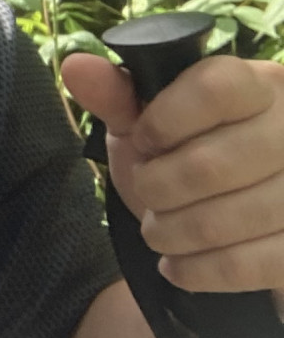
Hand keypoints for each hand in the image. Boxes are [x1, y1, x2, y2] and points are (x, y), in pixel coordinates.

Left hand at [63, 52, 283, 305]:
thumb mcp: (148, 124)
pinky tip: (178, 265)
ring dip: (172, 232)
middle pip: (210, 164)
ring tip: (160, 230)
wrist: (233, 228)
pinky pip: (247, 266)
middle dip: (157, 188)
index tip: (144, 139)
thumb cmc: (187, 159)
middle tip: (148, 192)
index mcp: (261, 85)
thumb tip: (76, 67)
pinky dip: (198, 270)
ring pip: (226, 219)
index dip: (164, 120)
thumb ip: (117, 96)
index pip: (216, 88)